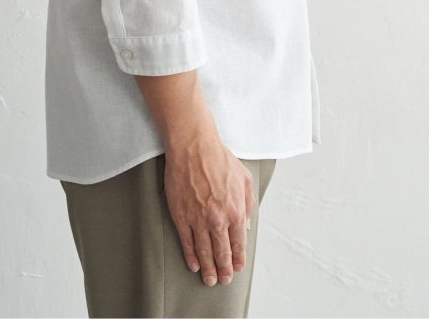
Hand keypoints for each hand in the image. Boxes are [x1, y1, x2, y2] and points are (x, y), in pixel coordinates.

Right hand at [163, 139, 255, 285]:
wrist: (193, 148)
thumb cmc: (219, 159)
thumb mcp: (244, 178)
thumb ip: (248, 203)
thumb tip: (246, 224)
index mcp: (235, 210)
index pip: (238, 243)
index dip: (237, 259)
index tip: (236, 268)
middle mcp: (218, 219)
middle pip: (222, 253)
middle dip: (224, 270)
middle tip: (223, 280)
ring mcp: (198, 220)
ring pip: (204, 252)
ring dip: (208, 268)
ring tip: (209, 280)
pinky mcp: (181, 216)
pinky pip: (187, 242)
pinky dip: (191, 256)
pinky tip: (194, 264)